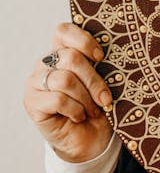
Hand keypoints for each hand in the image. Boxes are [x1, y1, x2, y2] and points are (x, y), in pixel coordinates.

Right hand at [24, 22, 113, 162]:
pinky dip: (75, 110)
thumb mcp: (104, 84)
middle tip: (105, 98)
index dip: (83, 40)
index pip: (63, 31)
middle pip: (70, 57)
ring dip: (85, 98)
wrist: (90, 141)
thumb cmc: (98, 109)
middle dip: (94, 80)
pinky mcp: (32, 102)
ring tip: (92, 110)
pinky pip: (58, 99)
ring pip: (65, 79)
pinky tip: (78, 117)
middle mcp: (47, 64)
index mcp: (63, 52)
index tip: (101, 57)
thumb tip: (114, 56)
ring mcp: (36, 82)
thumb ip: (102, 67)